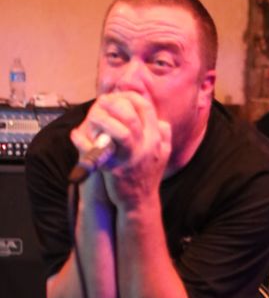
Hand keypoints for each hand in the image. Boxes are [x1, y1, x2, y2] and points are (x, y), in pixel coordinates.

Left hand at [71, 92, 171, 207]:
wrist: (139, 201)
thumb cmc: (147, 175)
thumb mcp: (163, 154)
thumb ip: (164, 136)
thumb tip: (161, 120)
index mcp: (156, 139)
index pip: (146, 108)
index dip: (130, 97)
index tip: (118, 95)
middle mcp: (146, 147)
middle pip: (132, 116)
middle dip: (113, 105)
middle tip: (101, 102)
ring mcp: (131, 159)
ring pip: (121, 132)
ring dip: (103, 121)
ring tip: (92, 117)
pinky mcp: (115, 170)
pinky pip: (98, 153)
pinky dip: (83, 143)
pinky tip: (75, 135)